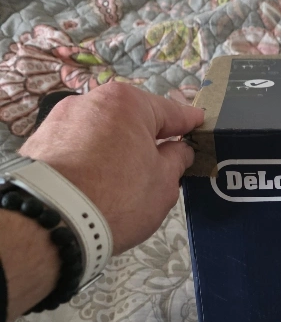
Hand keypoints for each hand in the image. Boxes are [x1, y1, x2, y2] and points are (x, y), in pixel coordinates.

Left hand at [19, 81, 203, 253]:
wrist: (53, 220)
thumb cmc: (117, 197)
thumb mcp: (164, 183)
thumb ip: (176, 160)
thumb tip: (178, 150)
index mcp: (127, 102)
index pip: (169, 111)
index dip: (188, 122)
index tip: (199, 124)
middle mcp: (90, 101)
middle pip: (131, 120)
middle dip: (148, 140)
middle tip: (164, 166)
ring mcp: (60, 121)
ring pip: (102, 134)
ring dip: (118, 151)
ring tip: (126, 182)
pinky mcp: (39, 143)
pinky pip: (78, 149)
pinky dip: (91, 162)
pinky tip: (97, 185)